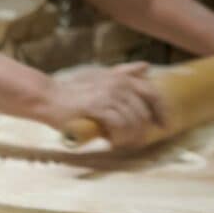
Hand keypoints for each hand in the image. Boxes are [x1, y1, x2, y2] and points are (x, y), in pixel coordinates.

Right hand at [38, 62, 165, 146]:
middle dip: (142, 130)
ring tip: (121, 144)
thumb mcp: (101, 76)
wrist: (49, 98)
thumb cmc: (73, 90)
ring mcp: (108, 95)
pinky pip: (118, 125)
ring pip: (132, 120)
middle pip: (143, 112)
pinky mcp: (97, 107)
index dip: (162, 111)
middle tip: (135, 143)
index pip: (153, 94)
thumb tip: (147, 67)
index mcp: (123, 78)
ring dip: (129, 137)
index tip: (164, 126)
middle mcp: (119, 85)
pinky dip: (118, 136)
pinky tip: (112, 142)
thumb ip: (124, 72)